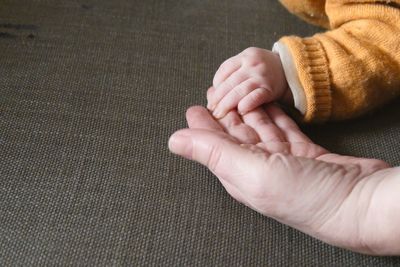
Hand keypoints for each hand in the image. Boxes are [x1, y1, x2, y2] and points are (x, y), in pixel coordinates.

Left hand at [169, 105, 399, 254]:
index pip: (215, 145)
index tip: (194, 106)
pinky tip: (267, 106)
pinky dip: (274, 116)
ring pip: (260, 130)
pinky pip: (284, 130)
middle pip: (236, 136)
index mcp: (240, 174)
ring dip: (248, 112)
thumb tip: (174, 140)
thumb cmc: (305, 194)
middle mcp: (259, 169)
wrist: (360, 202)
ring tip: (238, 94)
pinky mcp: (306, 154)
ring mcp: (284, 162)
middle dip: (224, 115)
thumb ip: (213, 152)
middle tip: (215, 93)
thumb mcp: (251, 170)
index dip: (203, 125)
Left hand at [208, 47, 290, 118]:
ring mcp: (262, 76)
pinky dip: (246, 104)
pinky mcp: (271, 89)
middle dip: (217, 98)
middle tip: (212, 109)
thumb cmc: (268, 71)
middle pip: (229, 82)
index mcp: (246, 56)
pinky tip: (239, 110)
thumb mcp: (252, 63)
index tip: (212, 95)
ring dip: (226, 104)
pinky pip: (255, 97)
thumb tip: (214, 91)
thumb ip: (236, 72)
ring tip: (220, 113)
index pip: (224, 70)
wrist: (294, 71)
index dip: (216, 84)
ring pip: (238, 91)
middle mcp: (253, 64)